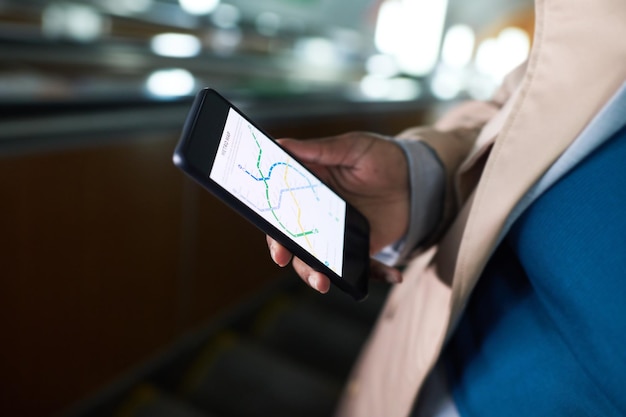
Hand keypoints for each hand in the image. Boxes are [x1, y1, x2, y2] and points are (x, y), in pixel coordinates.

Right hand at [266, 132, 408, 292]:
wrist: (418, 177)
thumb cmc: (381, 156)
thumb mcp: (351, 147)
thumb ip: (319, 150)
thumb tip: (281, 144)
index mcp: (307, 188)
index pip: (280, 212)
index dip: (273, 230)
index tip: (277, 247)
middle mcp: (318, 215)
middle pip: (294, 242)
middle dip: (292, 259)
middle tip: (292, 265)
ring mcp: (339, 235)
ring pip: (319, 262)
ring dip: (318, 276)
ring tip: (324, 284)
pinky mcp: (362, 247)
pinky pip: (363, 268)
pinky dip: (377, 275)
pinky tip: (395, 274)